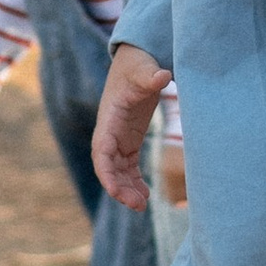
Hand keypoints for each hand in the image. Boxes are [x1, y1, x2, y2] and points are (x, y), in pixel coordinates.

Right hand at [92, 42, 170, 211]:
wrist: (136, 59)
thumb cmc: (137, 63)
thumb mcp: (143, 68)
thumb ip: (151, 75)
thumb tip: (164, 76)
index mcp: (109, 118)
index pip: (101, 150)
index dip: (106, 171)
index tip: (115, 191)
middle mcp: (110, 131)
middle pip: (108, 166)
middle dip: (118, 187)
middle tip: (138, 205)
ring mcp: (119, 137)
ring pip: (117, 171)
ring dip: (126, 189)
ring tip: (142, 206)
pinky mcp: (129, 140)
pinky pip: (128, 167)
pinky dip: (134, 182)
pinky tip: (147, 195)